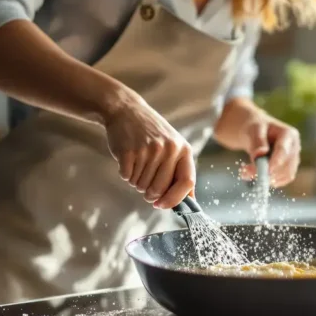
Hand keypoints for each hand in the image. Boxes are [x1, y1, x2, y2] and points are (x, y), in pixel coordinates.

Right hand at [102, 90, 194, 208]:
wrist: (126, 110)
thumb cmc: (152, 134)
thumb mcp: (174, 146)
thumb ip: (181, 172)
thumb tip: (189, 203)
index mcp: (183, 149)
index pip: (187, 182)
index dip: (175, 199)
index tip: (163, 205)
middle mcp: (168, 149)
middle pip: (160, 189)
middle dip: (150, 194)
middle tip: (145, 186)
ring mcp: (148, 150)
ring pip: (142, 185)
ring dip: (137, 182)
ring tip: (137, 165)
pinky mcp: (129, 151)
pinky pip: (127, 177)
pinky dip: (126, 175)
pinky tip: (128, 161)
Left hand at [214, 98, 300, 187]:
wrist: (257, 132)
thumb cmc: (255, 128)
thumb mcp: (253, 130)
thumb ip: (257, 142)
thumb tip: (260, 154)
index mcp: (289, 134)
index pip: (283, 151)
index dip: (275, 162)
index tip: (264, 172)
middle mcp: (295, 147)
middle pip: (286, 165)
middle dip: (268, 172)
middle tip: (245, 172)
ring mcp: (293, 158)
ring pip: (286, 175)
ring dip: (268, 178)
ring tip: (246, 173)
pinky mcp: (289, 168)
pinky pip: (283, 179)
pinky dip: (270, 181)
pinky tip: (255, 176)